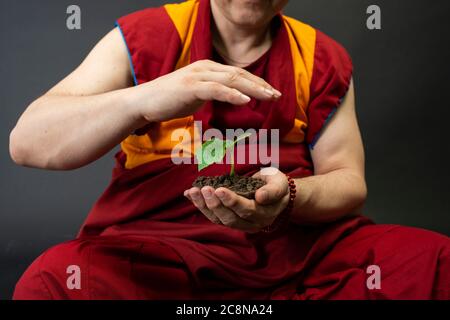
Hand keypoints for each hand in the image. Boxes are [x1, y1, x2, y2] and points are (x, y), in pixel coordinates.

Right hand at [130, 59, 281, 121]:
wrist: (144, 102)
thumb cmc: (170, 100)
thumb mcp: (197, 95)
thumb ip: (215, 93)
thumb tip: (233, 98)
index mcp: (208, 69)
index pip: (238, 74)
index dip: (257, 83)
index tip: (272, 93)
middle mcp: (205, 68)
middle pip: (239, 74)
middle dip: (261, 85)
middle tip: (278, 95)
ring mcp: (197, 75)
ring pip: (232, 79)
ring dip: (253, 88)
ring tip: (269, 97)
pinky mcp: (190, 86)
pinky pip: (215, 89)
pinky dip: (232, 94)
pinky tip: (245, 100)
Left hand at [184, 168, 289, 232]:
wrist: (275, 193)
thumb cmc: (276, 184)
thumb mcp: (279, 183)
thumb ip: (272, 191)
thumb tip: (261, 197)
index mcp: (265, 214)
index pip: (247, 211)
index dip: (232, 201)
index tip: (219, 189)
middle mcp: (252, 224)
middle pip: (230, 219)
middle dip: (215, 204)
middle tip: (204, 189)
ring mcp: (239, 225)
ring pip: (219, 220)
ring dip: (204, 206)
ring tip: (193, 191)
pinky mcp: (229, 220)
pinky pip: (213, 216)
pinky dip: (200, 205)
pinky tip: (189, 194)